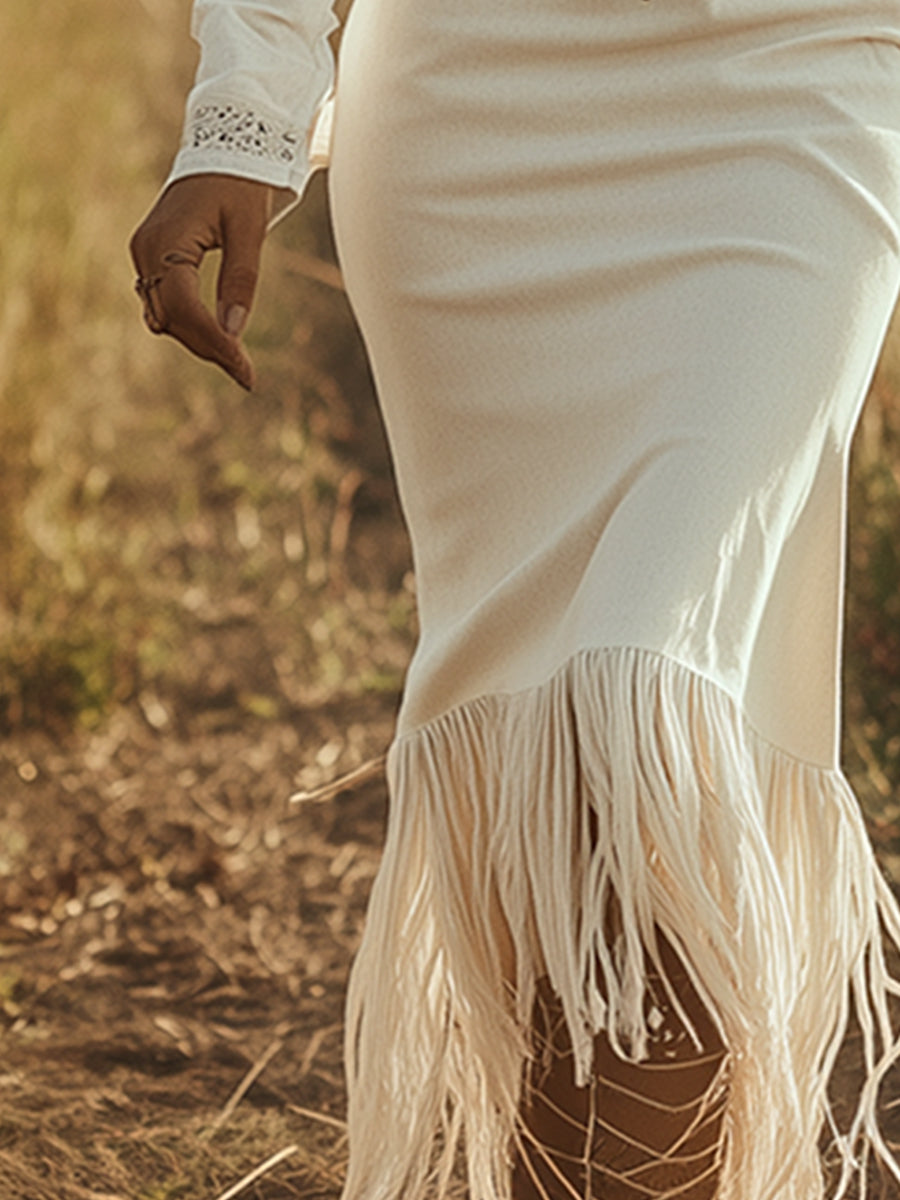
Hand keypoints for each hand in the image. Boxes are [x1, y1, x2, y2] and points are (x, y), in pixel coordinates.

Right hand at [129, 173, 274, 389]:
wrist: (224, 145)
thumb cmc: (242, 182)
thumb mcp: (250, 230)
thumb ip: (241, 280)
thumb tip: (234, 331)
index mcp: (167, 241)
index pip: (186, 309)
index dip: (215, 343)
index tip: (245, 371)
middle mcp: (146, 249)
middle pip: (172, 318)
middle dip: (209, 348)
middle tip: (247, 375)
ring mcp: (144, 253)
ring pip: (165, 316)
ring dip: (198, 340)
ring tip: (238, 362)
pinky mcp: (152, 256)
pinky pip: (165, 302)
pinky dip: (189, 323)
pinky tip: (218, 338)